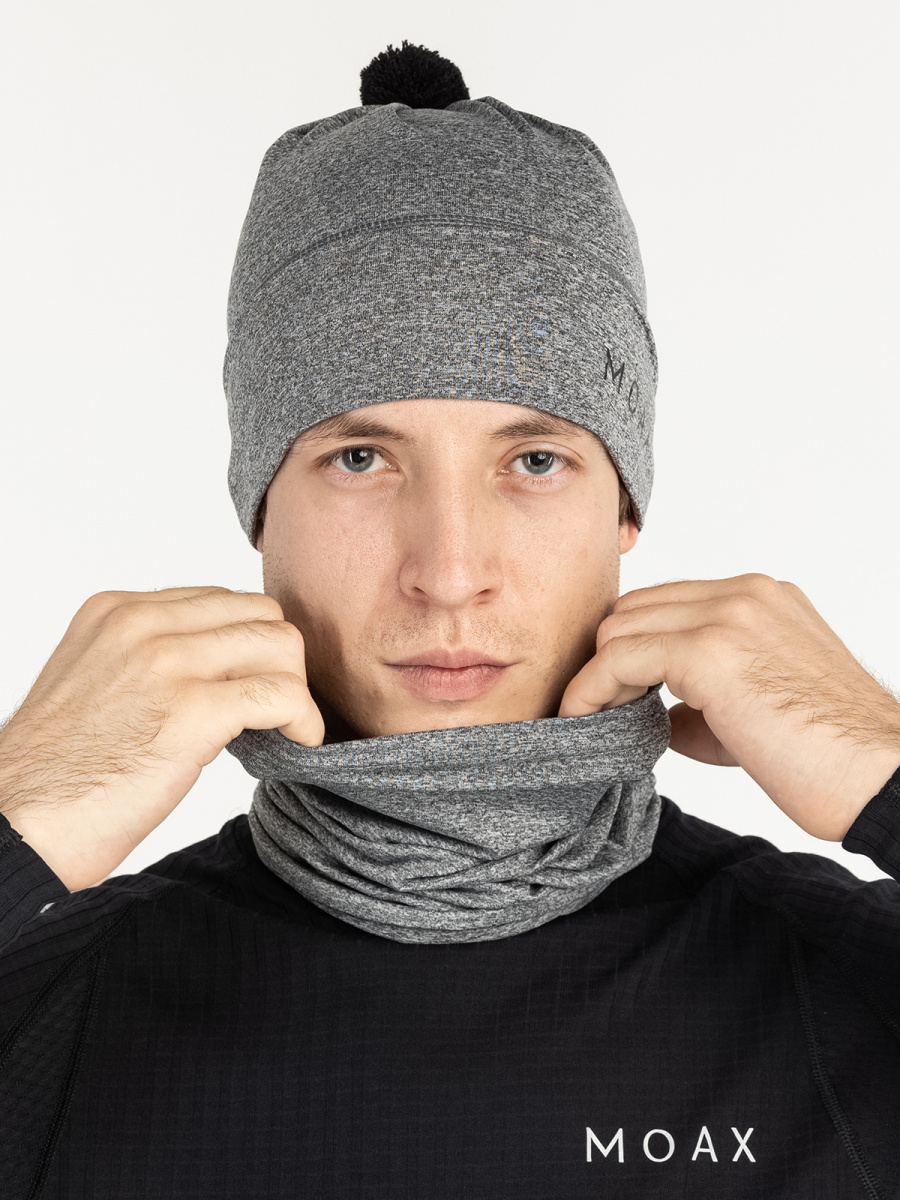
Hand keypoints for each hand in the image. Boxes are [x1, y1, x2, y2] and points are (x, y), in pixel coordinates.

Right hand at [0, 586, 323, 889]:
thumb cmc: (56, 774)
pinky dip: (304, 718)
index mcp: (117, 611)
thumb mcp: (95, 684)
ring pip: (280, 644)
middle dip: (280, 660)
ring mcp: (167, 662)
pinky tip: (298, 742)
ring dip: (296, 687)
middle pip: (259, 613)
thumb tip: (220, 672)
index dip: (249, 644)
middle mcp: (142, 623)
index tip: (255, 683)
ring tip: (287, 727)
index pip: (221, 601)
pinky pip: (283, 694)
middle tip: (278, 708)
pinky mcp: (192, 709)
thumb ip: (150, 660)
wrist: (17, 826)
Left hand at [558, 573, 899, 840]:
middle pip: (634, 608)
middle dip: (609, 656)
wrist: (881, 778)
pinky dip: (590, 689)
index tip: (616, 691)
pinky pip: (617, 659)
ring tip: (600, 718)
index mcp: (760, 598)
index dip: (633, 646)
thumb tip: (657, 717)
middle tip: (601, 707)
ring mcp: (728, 615)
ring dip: (598, 674)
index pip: (665, 603)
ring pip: (619, 628)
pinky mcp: (708, 651)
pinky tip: (586, 718)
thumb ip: (704, 699)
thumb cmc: (830, 755)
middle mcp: (743, 593)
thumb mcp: (760, 707)